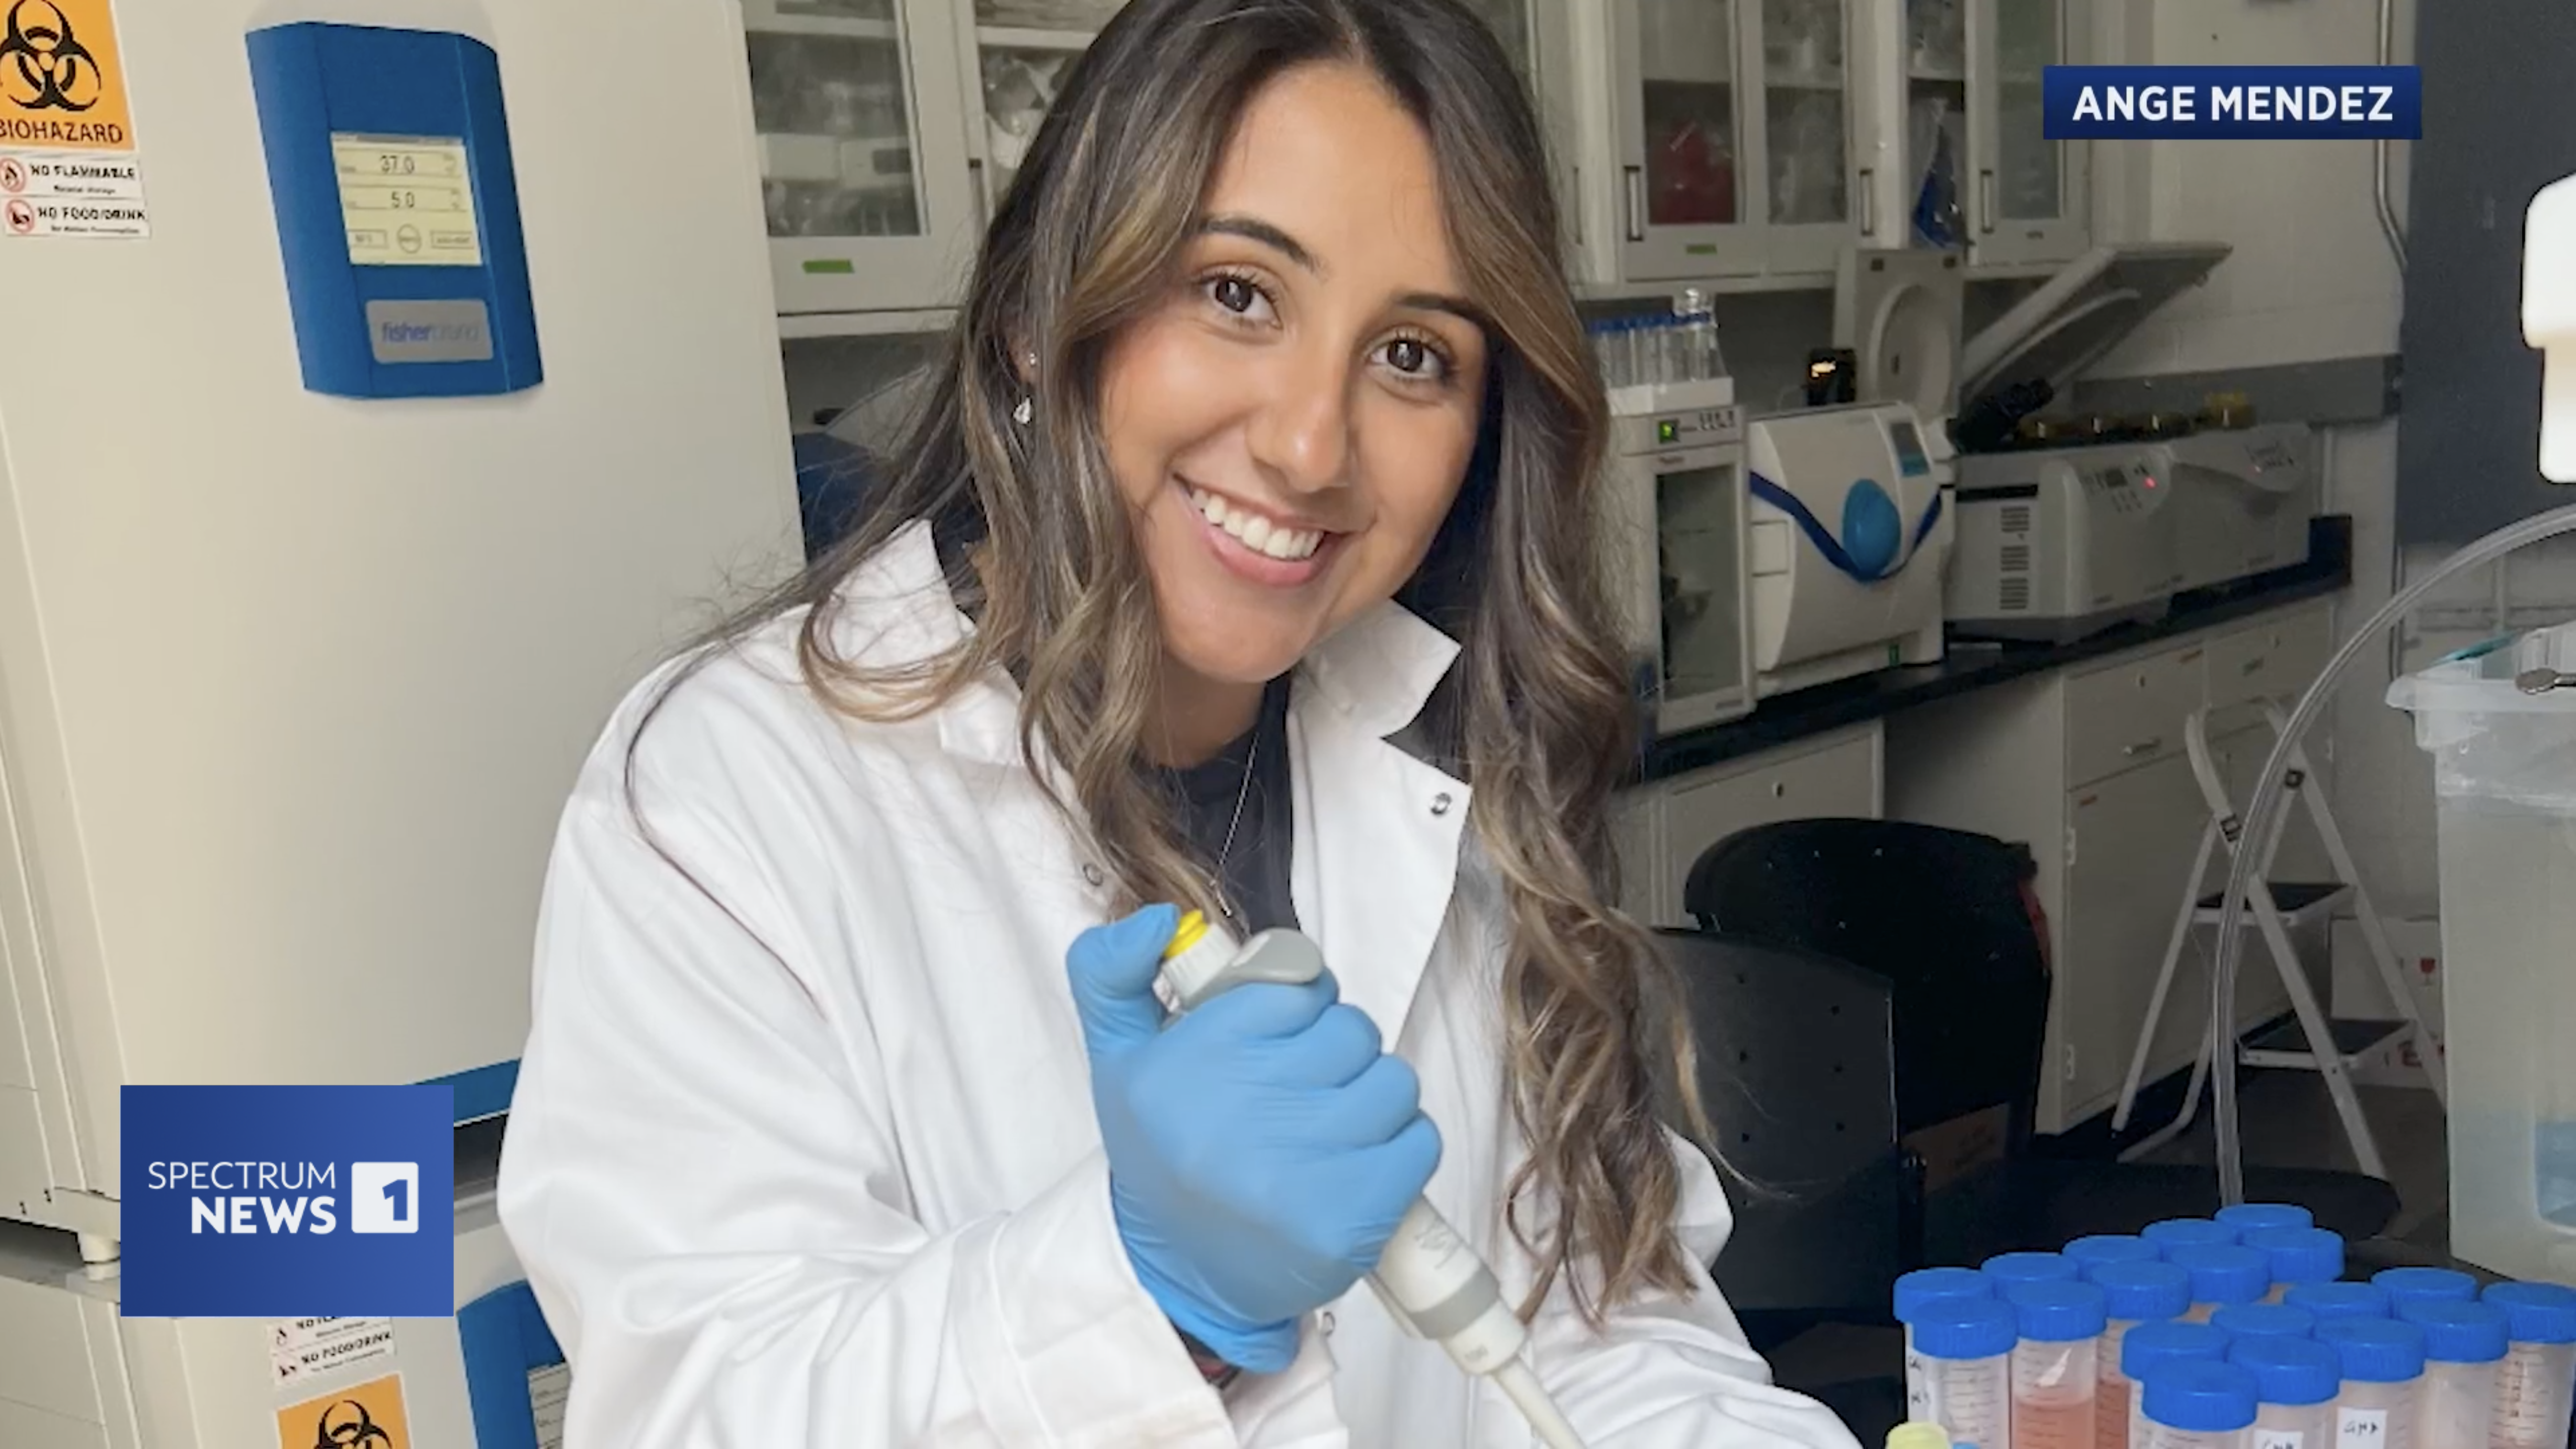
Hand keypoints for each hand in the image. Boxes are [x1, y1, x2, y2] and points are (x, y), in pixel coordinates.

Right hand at [1065, 906, 1441, 1373]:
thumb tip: (1158, 915)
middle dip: (1335, 1052)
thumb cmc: (1162, 1154)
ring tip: (1328, 1130)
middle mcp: (1241, 1113)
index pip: (1298, 985)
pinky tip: (1355, 1167)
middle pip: (1350, 1030)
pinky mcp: (1350, 1220)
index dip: (1300, 1007)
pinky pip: (1418, 1140)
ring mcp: (1301, 1170)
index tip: (1278, 1041)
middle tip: (1300, 1090)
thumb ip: (1111, 972)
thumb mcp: (1116, 1058)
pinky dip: (1399, 1149)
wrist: (1181, 1275)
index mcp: (1188, 1063)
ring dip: (1373, 1098)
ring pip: (1392, 1080)